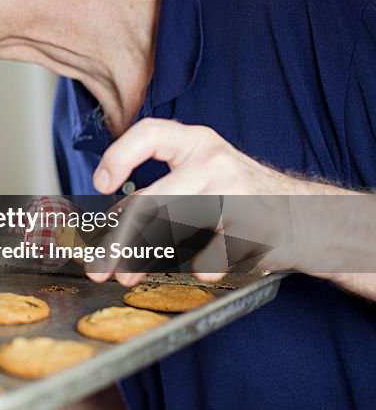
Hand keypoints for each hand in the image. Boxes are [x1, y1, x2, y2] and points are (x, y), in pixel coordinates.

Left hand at [87, 119, 307, 285]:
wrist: (309, 215)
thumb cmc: (243, 198)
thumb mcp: (204, 176)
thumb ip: (162, 190)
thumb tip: (112, 221)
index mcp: (196, 143)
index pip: (149, 133)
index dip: (119, 154)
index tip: (101, 184)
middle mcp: (213, 161)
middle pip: (151, 199)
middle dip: (118, 238)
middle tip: (99, 266)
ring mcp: (235, 192)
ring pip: (173, 225)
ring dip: (143, 257)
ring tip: (127, 276)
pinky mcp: (256, 224)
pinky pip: (217, 248)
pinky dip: (204, 264)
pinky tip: (199, 271)